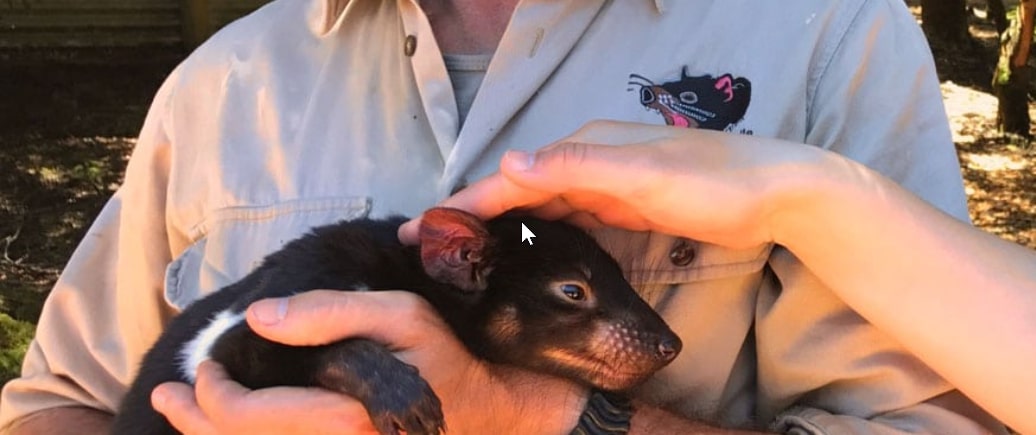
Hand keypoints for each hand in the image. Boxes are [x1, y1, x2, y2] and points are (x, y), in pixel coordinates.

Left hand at [153, 290, 585, 433]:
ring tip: (178, 413)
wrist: (489, 414)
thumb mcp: (400, 315)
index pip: (248, 419)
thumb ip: (330, 311)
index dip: (211, 393)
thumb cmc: (445, 360)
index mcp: (345, 421)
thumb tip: (259, 317)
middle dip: (195, 421)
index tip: (205, 362)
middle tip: (174, 392)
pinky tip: (228, 434)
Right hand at [400, 120, 827, 248]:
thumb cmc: (712, 180)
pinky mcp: (625, 206)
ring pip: (541, 206)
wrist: (776, 193)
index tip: (421, 229)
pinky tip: (528, 251)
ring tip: (464, 253)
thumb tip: (510, 162)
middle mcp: (590, 161)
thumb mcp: (642, 173)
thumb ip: (577, 167)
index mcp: (585, 148)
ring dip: (502, 226)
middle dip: (473, 216)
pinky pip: (569, 220)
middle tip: (429, 248)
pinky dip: (540, 232)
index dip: (465, 203)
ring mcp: (608, 185)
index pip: (511, 177)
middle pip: (519, 191)